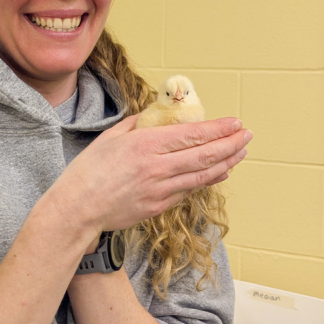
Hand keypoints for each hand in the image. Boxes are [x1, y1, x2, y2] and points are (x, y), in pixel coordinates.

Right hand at [39, 116, 249, 233]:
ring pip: (203, 175)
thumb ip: (137, 123)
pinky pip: (188, 190)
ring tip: (240, 152)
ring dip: (226, 163)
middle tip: (246, 135)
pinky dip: (207, 180)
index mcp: (145, 144)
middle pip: (205, 155)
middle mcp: (157, 167)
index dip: (218, 129)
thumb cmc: (88, 171)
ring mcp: (160, 190)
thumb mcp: (111, 137)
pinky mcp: (158, 207)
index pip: (192, 134)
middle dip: (231, 144)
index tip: (235, 122)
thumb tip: (158, 114)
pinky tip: (219, 172)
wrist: (76, 210)